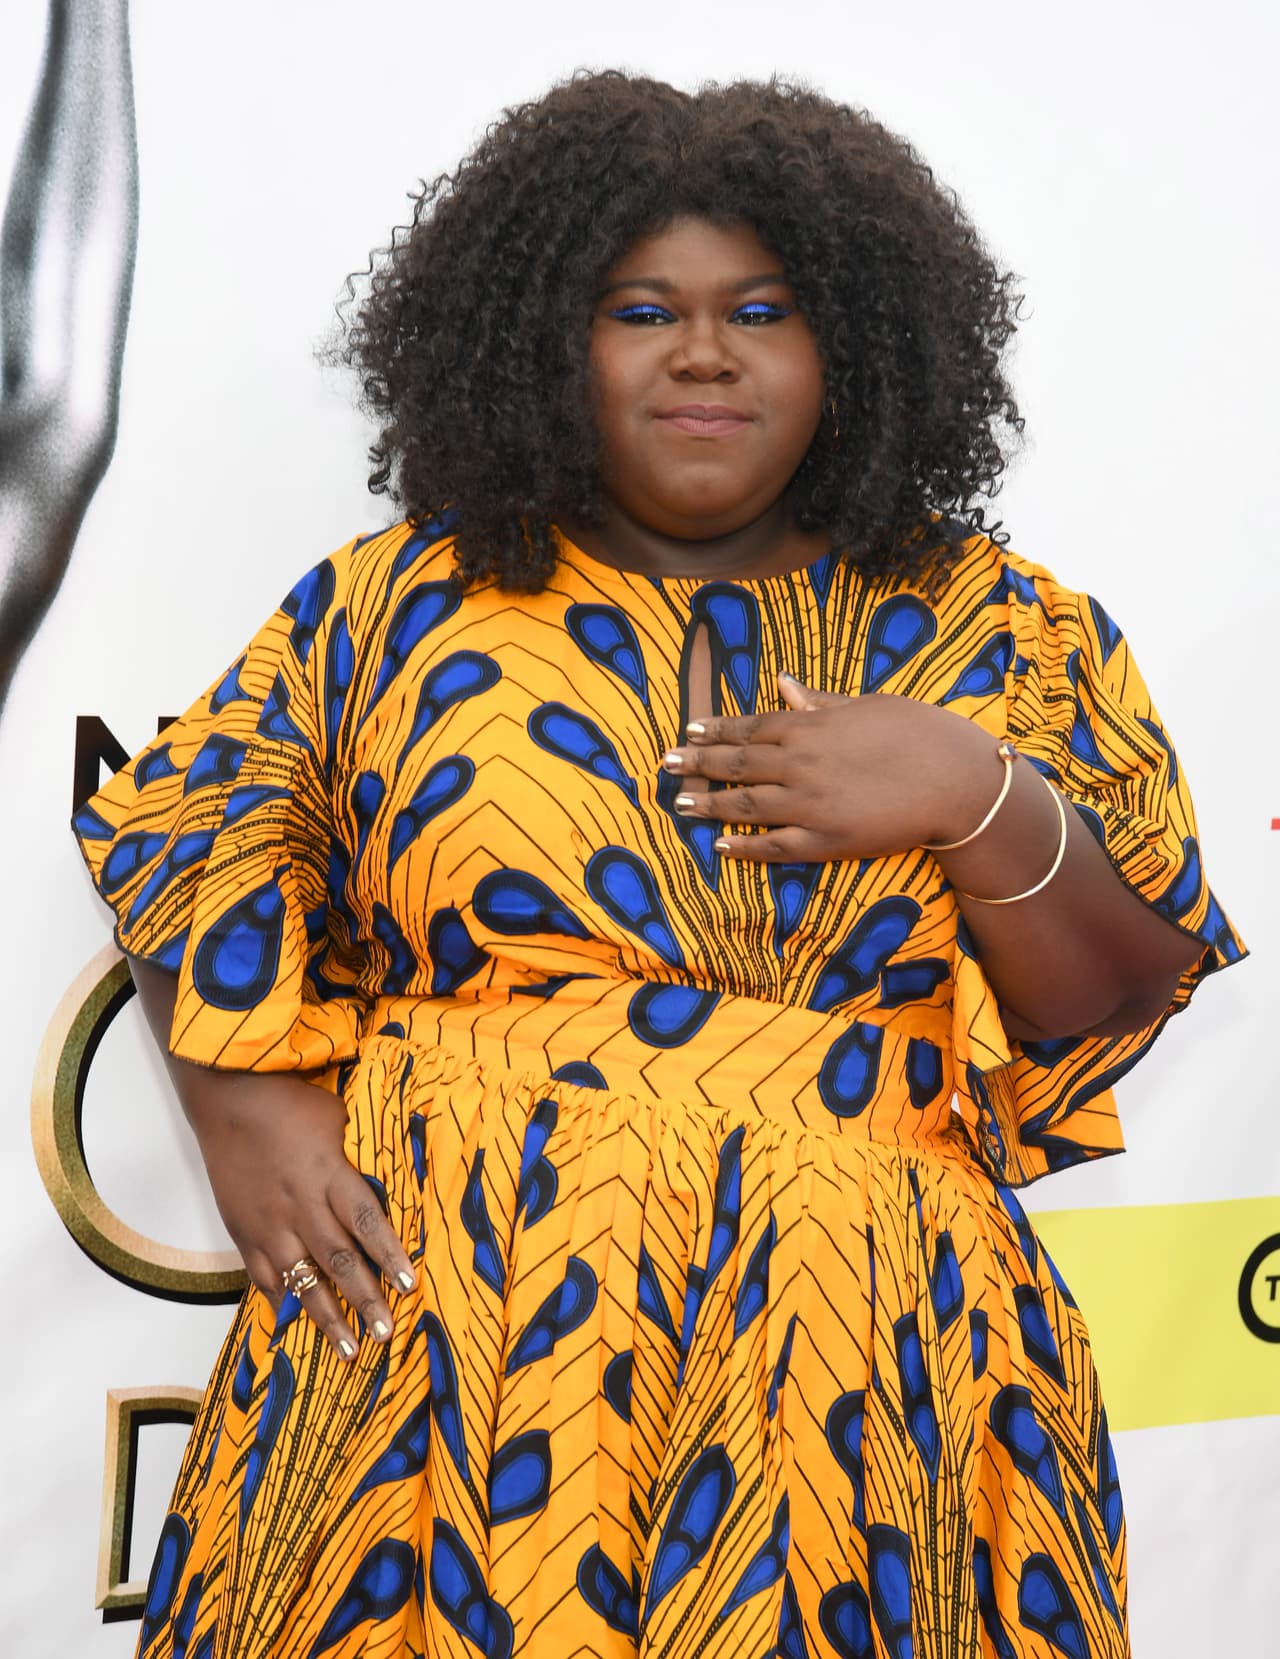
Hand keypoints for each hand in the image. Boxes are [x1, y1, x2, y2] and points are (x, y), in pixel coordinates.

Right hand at [185, 1069, 414, 1360]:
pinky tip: (295, 1322)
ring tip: (349, 1350)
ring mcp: (268, 1222)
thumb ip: (361, 1158)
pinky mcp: (242, 1230)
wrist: (228, 1096)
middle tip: (386, 1333)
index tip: (409, 1285)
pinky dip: (281, 1300)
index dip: (389, 1255)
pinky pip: (263, 1275)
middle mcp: (300, 1204)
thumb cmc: (291, 1102)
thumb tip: (394, 1178)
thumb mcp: (339, 1119)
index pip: (366, 1222)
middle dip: (365, 1299)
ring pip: (302, 1279)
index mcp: (329, 1173)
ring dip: (327, 1317)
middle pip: (339, 1259)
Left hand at [661, 672, 995, 861]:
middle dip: (696, 763)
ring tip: (680, 803)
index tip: (688, 730)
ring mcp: (809, 805)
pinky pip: (774, 846)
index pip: (750, 726)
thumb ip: (820, 702)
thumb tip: (784, 684)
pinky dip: (744, 845)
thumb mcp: (868, 705)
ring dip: (709, 804)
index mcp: (810, 726)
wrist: (957, 783)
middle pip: (736, 763)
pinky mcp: (825, 841)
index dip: (715, 729)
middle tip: (665, 764)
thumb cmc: (919, 734)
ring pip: (745, 805)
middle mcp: (800, 764)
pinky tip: (721, 844)